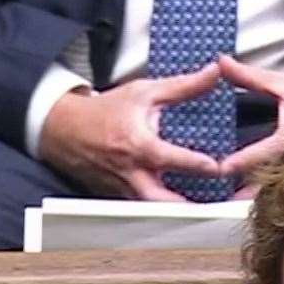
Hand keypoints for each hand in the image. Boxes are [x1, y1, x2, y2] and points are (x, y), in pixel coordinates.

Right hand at [37, 62, 226, 199]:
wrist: (62, 129)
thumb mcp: (144, 92)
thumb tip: (215, 72)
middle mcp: (131, 173)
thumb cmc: (105, 110)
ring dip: (181, 211)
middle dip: (190, 206)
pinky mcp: (120, 197)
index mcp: (138, 146)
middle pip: (162, 201)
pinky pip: (146, 207)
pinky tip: (189, 205)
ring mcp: (124, 189)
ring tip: (212, 209)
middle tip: (219, 203)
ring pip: (155, 209)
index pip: (173, 160)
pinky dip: (166, 208)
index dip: (200, 165)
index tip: (222, 168)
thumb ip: (183, 86)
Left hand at [217, 56, 283, 195]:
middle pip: (269, 179)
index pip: (265, 150)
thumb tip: (221, 62)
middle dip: (245, 190)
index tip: (222, 168)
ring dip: (255, 196)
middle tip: (221, 195)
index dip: (243, 160)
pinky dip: (267, 194)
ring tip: (231, 202)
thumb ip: (251, 77)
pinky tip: (249, 199)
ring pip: (277, 189)